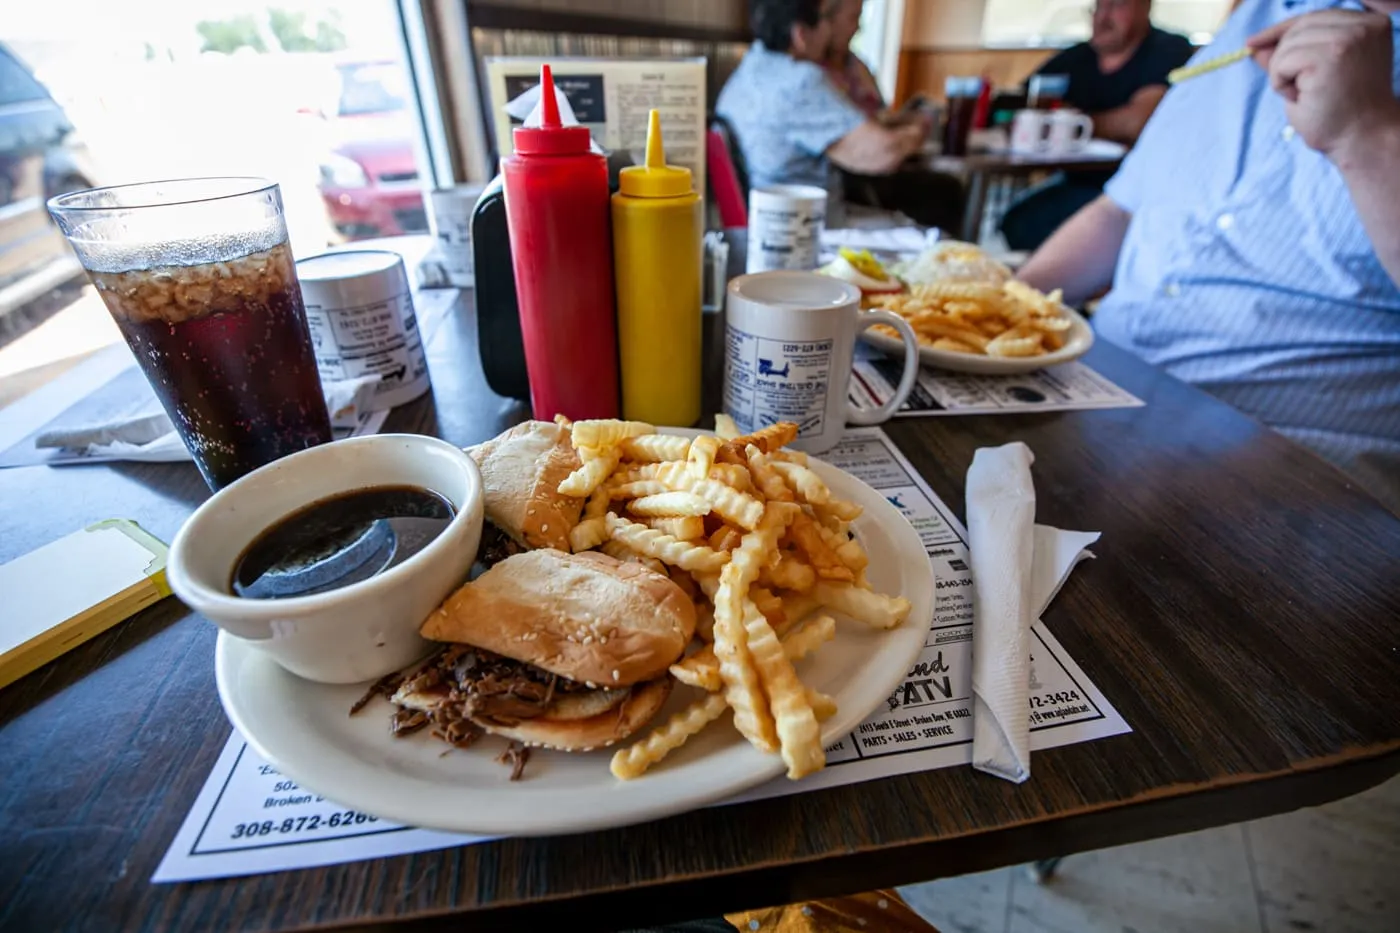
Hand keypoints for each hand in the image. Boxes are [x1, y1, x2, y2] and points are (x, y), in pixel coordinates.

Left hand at [1248, 9, 1399, 160]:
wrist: (1360, 140)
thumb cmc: (1339, 115)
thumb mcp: (1310, 79)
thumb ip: (1288, 57)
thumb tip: (1255, 44)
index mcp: (1368, 25)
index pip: (1313, 18)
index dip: (1280, 31)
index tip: (1252, 43)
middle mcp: (1364, 25)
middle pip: (1299, 27)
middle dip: (1284, 59)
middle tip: (1297, 89)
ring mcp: (1350, 37)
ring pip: (1288, 44)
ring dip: (1283, 74)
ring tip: (1305, 95)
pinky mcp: (1332, 54)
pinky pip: (1283, 61)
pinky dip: (1281, 83)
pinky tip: (1301, 98)